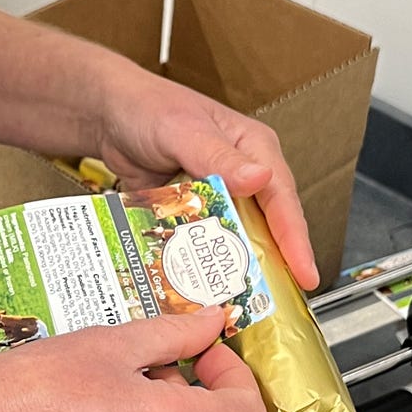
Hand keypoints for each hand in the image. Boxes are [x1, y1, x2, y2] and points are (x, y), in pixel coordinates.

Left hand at [91, 65, 318, 289]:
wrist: (106, 115)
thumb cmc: (148, 108)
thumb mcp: (183, 130)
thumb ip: (218, 156)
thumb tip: (261, 177)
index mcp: (254, 149)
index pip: (282, 199)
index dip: (295, 239)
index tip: (305, 273)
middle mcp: (243, 175)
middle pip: (267, 226)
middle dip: (274, 264)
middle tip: (276, 302)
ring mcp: (218, 196)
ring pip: (237, 238)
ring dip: (236, 267)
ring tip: (242, 304)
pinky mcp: (193, 213)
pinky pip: (204, 242)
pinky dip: (203, 262)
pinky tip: (200, 286)